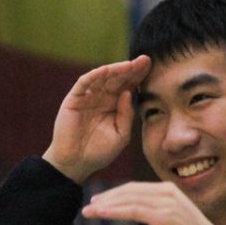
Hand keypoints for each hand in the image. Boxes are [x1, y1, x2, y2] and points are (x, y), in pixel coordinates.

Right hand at [43, 56, 151, 183]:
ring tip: (129, 64)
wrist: (77, 164)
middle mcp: (101, 98)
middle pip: (118, 79)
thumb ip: (126, 115)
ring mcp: (87, 97)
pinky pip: (84, 83)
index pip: (128, 86)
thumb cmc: (99, 152)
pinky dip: (94, 76)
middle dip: (131, 69)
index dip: (138, 76)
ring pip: (102, 77)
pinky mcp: (74, 100)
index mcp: (114, 105)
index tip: (151, 66)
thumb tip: (128, 93)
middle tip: (144, 60)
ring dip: (116, 69)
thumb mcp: (121, 135)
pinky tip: (106, 70)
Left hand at [81, 181, 218, 224]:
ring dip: (106, 205)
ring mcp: (166, 203)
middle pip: (129, 190)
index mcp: (168, 189)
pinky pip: (134, 211)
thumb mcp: (171, 218)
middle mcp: (166, 192)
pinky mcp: (163, 216)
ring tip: (90, 212)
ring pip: (129, 199)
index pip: (135, 187)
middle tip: (89, 206)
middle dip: (107, 197)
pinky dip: (115, 212)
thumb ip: (155, 210)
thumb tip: (136, 210)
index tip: (99, 201)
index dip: (115, 193)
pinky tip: (102, 214)